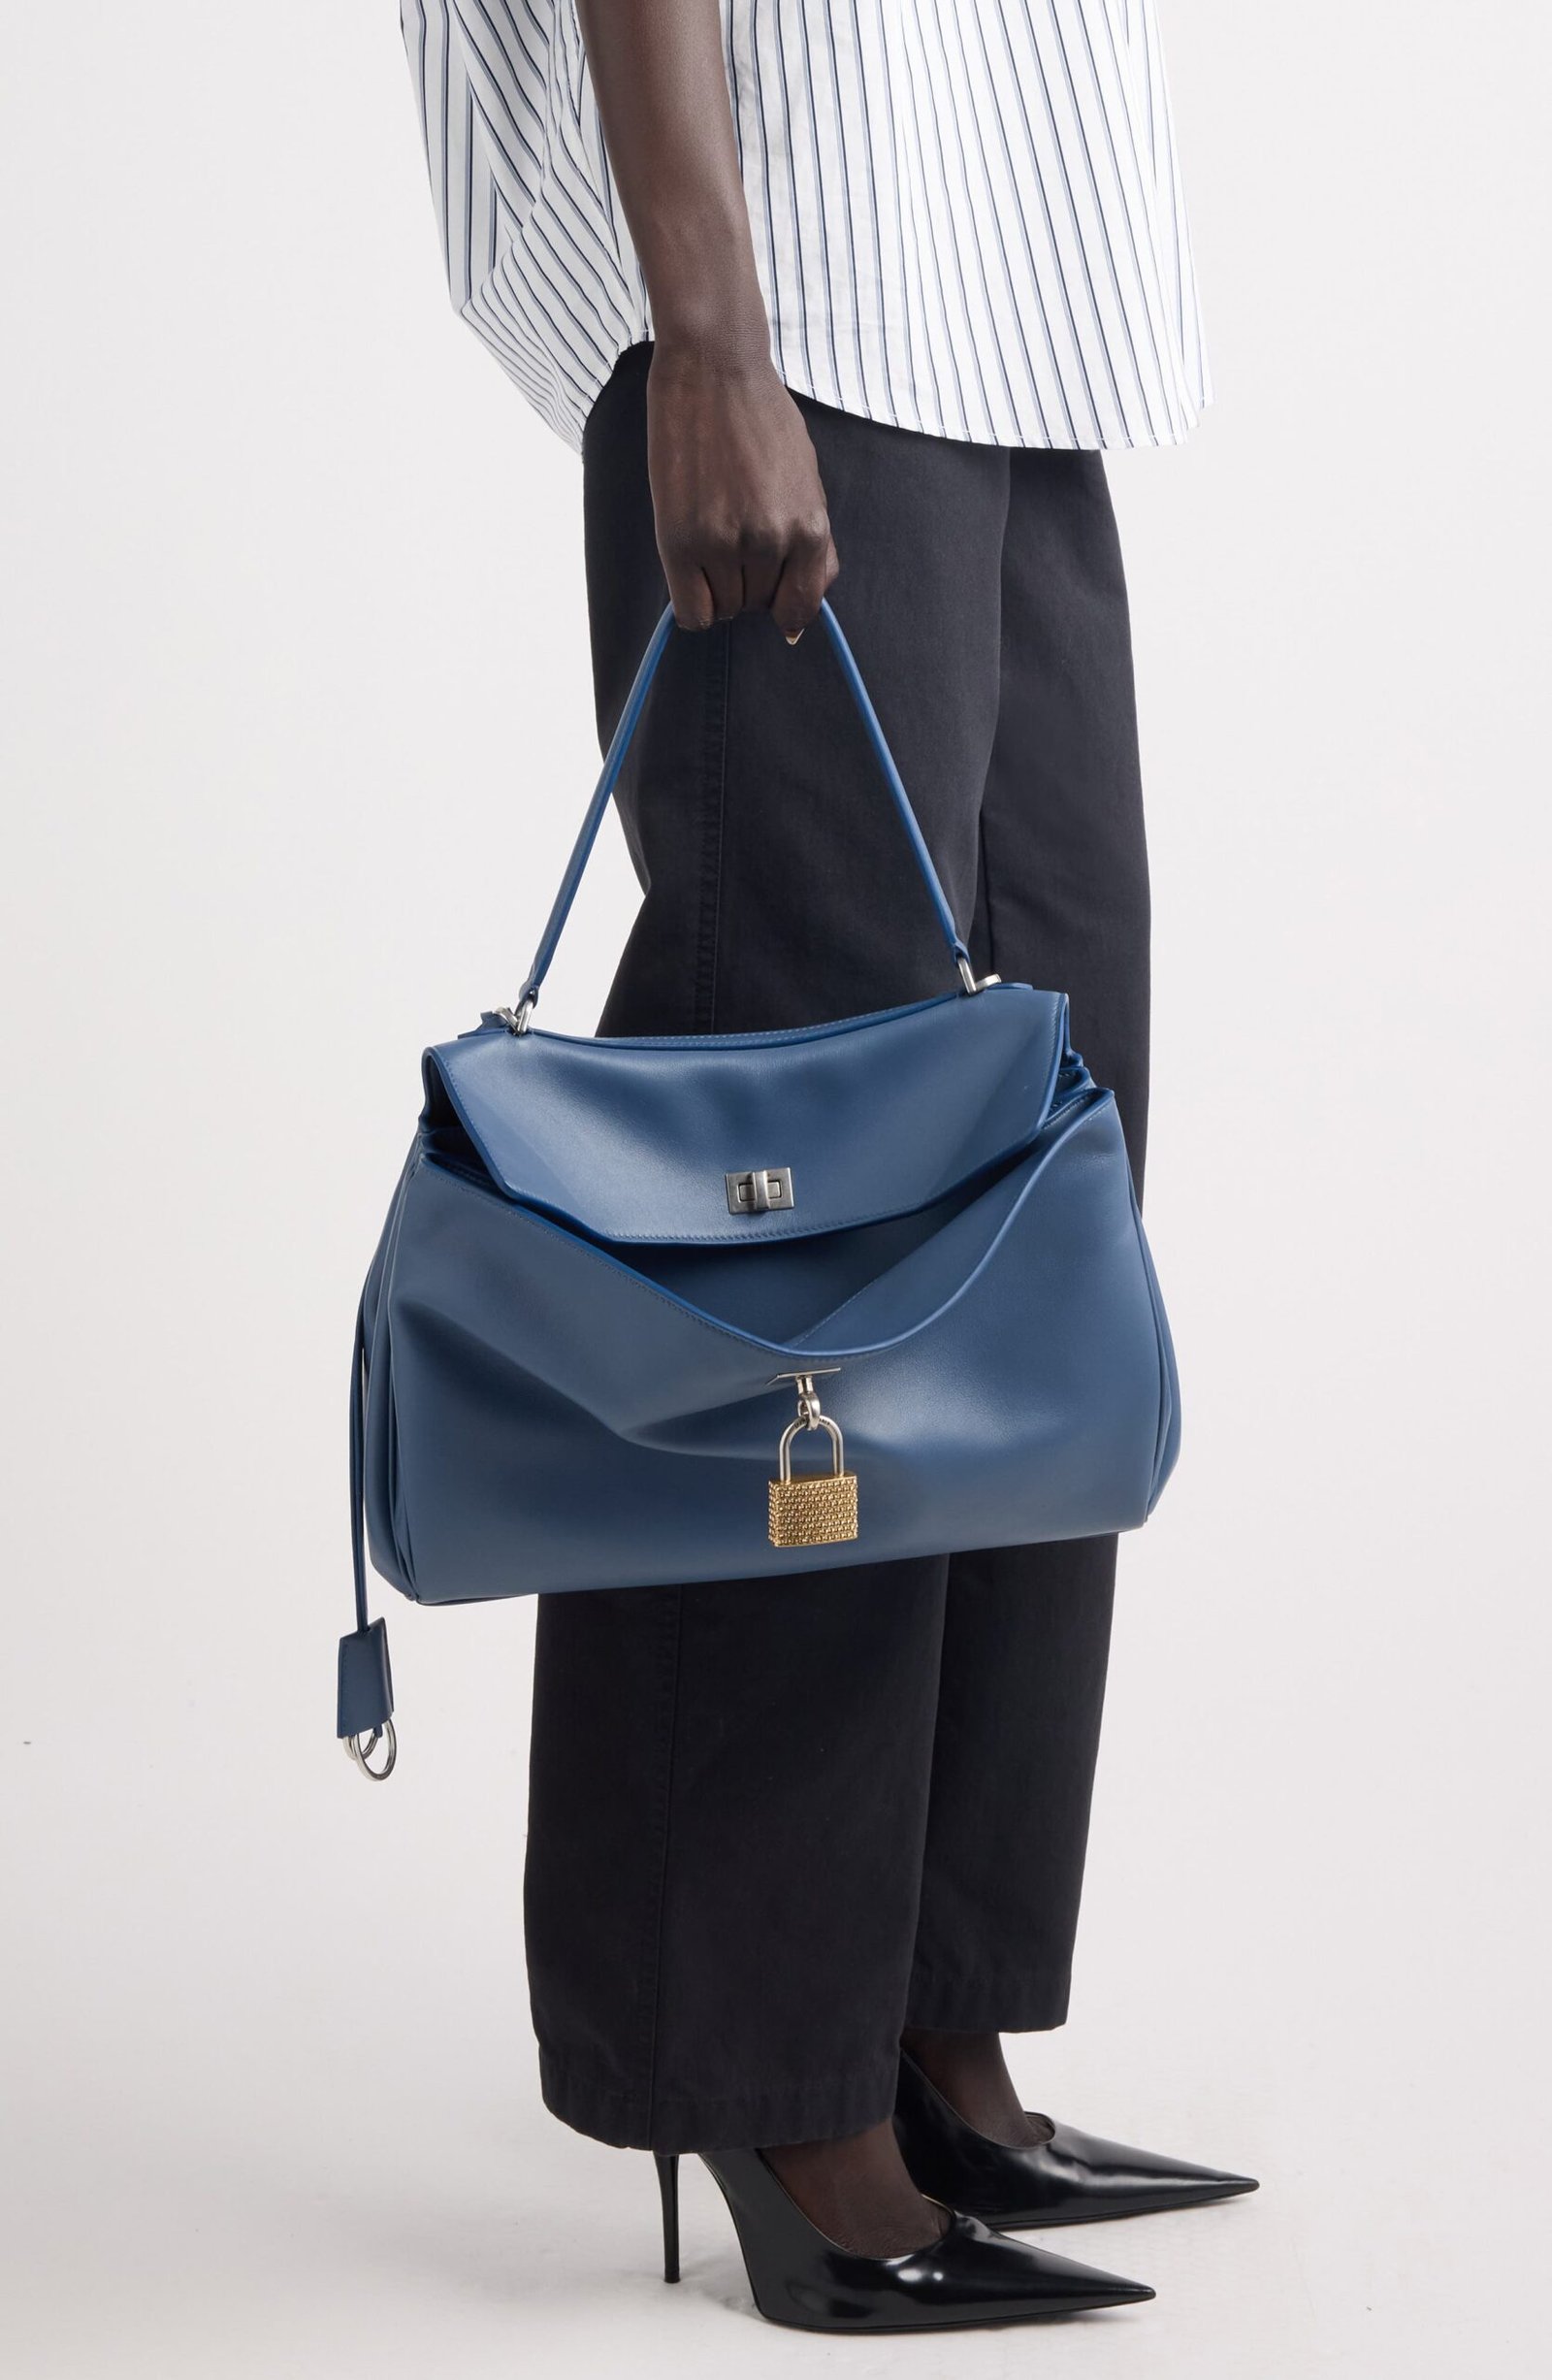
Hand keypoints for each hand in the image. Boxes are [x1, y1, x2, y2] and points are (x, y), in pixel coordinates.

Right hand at [647, 341, 838, 637]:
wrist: (713, 368)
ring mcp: (725, 543)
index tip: (771, 591)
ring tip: (712, 533)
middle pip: (758, 605)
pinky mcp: (681, 540)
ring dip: (719, 585)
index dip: (784, 606)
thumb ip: (810, 547)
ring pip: (726, 609)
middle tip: (734, 534)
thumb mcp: (807, 481)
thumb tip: (794, 622)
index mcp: (810, 528)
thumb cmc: (762, 419)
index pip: (800, 608)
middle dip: (749, 582)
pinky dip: (694, 604)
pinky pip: (692, 611)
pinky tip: (692, 569)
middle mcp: (771, 542)